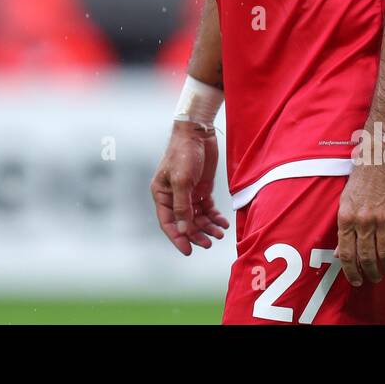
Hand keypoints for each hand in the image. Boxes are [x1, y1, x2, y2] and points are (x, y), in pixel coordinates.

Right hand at [150, 123, 229, 254]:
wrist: (198, 132)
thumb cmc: (184, 153)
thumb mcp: (182, 180)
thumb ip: (182, 207)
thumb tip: (183, 230)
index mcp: (161, 194)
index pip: (167, 222)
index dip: (178, 238)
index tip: (188, 251)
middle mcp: (173, 196)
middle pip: (184, 222)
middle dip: (197, 234)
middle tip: (209, 243)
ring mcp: (188, 193)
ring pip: (197, 217)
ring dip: (208, 227)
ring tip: (220, 234)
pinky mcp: (202, 188)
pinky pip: (207, 208)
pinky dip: (215, 217)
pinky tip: (223, 223)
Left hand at [335, 163, 384, 284]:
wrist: (381, 161)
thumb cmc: (361, 182)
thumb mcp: (345, 203)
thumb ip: (344, 229)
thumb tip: (339, 254)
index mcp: (346, 218)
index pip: (346, 254)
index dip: (351, 272)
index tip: (356, 280)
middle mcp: (364, 221)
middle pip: (366, 258)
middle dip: (370, 274)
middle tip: (374, 278)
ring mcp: (383, 220)